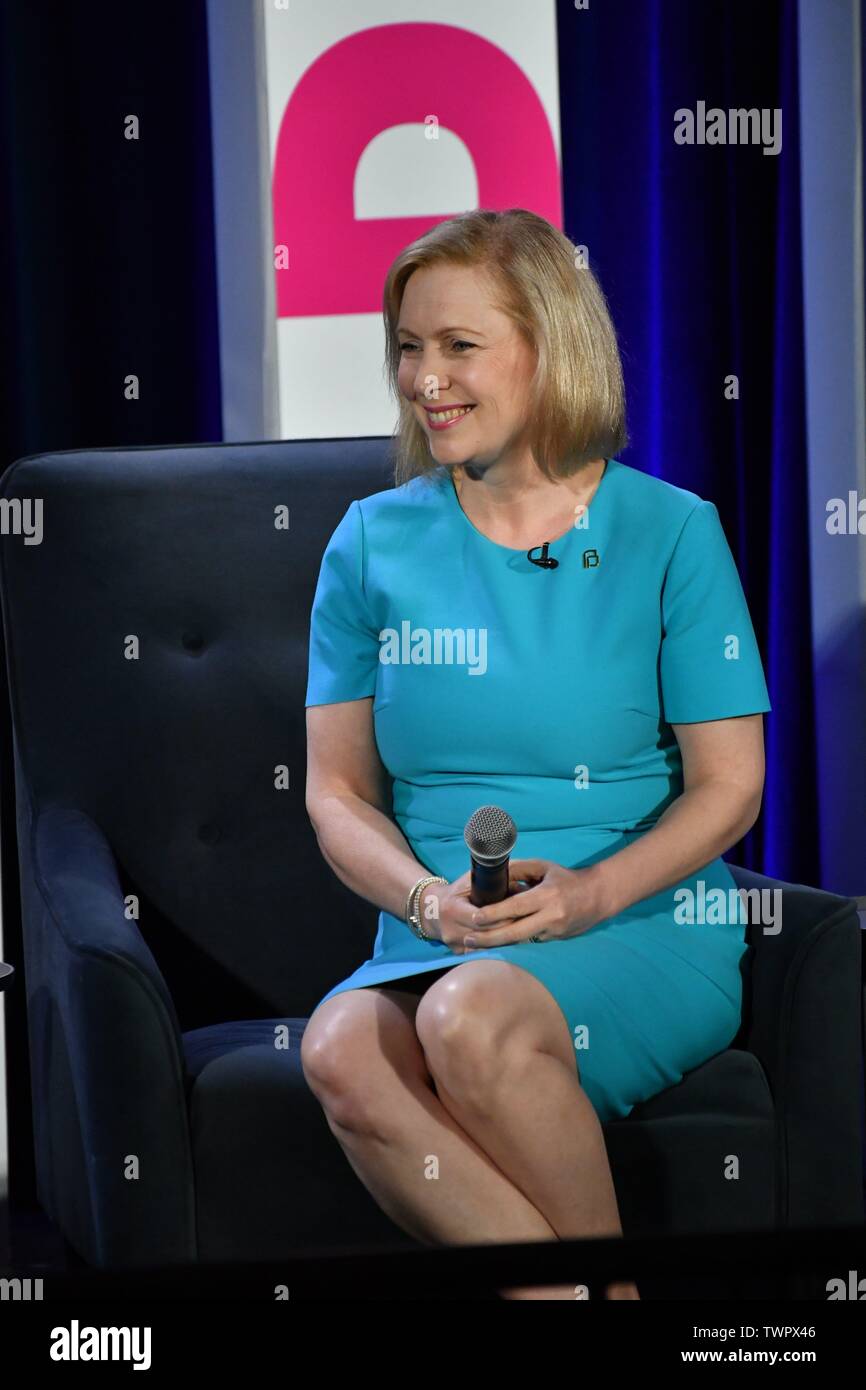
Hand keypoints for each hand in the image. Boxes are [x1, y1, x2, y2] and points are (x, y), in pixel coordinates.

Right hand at [416, 871, 528, 953]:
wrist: (432, 909)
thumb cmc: (456, 892)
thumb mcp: (470, 881)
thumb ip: (492, 883)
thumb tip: (521, 886)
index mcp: (452, 910)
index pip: (483, 918)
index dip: (503, 915)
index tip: (521, 911)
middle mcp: (451, 930)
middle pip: (487, 935)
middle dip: (509, 929)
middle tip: (528, 923)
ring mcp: (454, 945)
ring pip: (487, 948)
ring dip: (506, 941)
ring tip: (524, 933)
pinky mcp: (459, 954)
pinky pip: (483, 953)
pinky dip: (497, 948)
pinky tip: (511, 942)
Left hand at [462, 859, 609, 948]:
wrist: (598, 896)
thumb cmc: (566, 878)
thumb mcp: (544, 867)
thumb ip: (519, 870)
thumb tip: (495, 875)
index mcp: (547, 896)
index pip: (516, 907)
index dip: (494, 914)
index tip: (475, 918)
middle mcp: (551, 916)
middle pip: (515, 933)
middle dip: (489, 938)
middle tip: (469, 940)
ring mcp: (555, 931)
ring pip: (521, 941)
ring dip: (498, 945)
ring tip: (477, 946)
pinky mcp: (556, 940)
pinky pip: (531, 941)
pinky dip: (514, 943)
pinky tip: (497, 946)